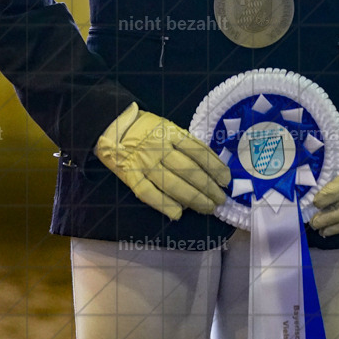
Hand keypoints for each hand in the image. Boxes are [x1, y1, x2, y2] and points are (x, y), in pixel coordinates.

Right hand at [94, 103, 230, 220]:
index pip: (198, 152)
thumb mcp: (167, 126)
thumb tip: (208, 166)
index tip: (226, 180)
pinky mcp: (130, 175)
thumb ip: (185, 143)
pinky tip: (178, 213)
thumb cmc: (145, 127)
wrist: (112, 125)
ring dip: (193, 198)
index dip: (214, 167)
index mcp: (170, 132)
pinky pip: (149, 193)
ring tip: (207, 207)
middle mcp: (159, 147)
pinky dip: (164, 204)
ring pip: (173, 184)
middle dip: (208, 188)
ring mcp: (144, 162)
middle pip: (189, 170)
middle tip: (220, 199)